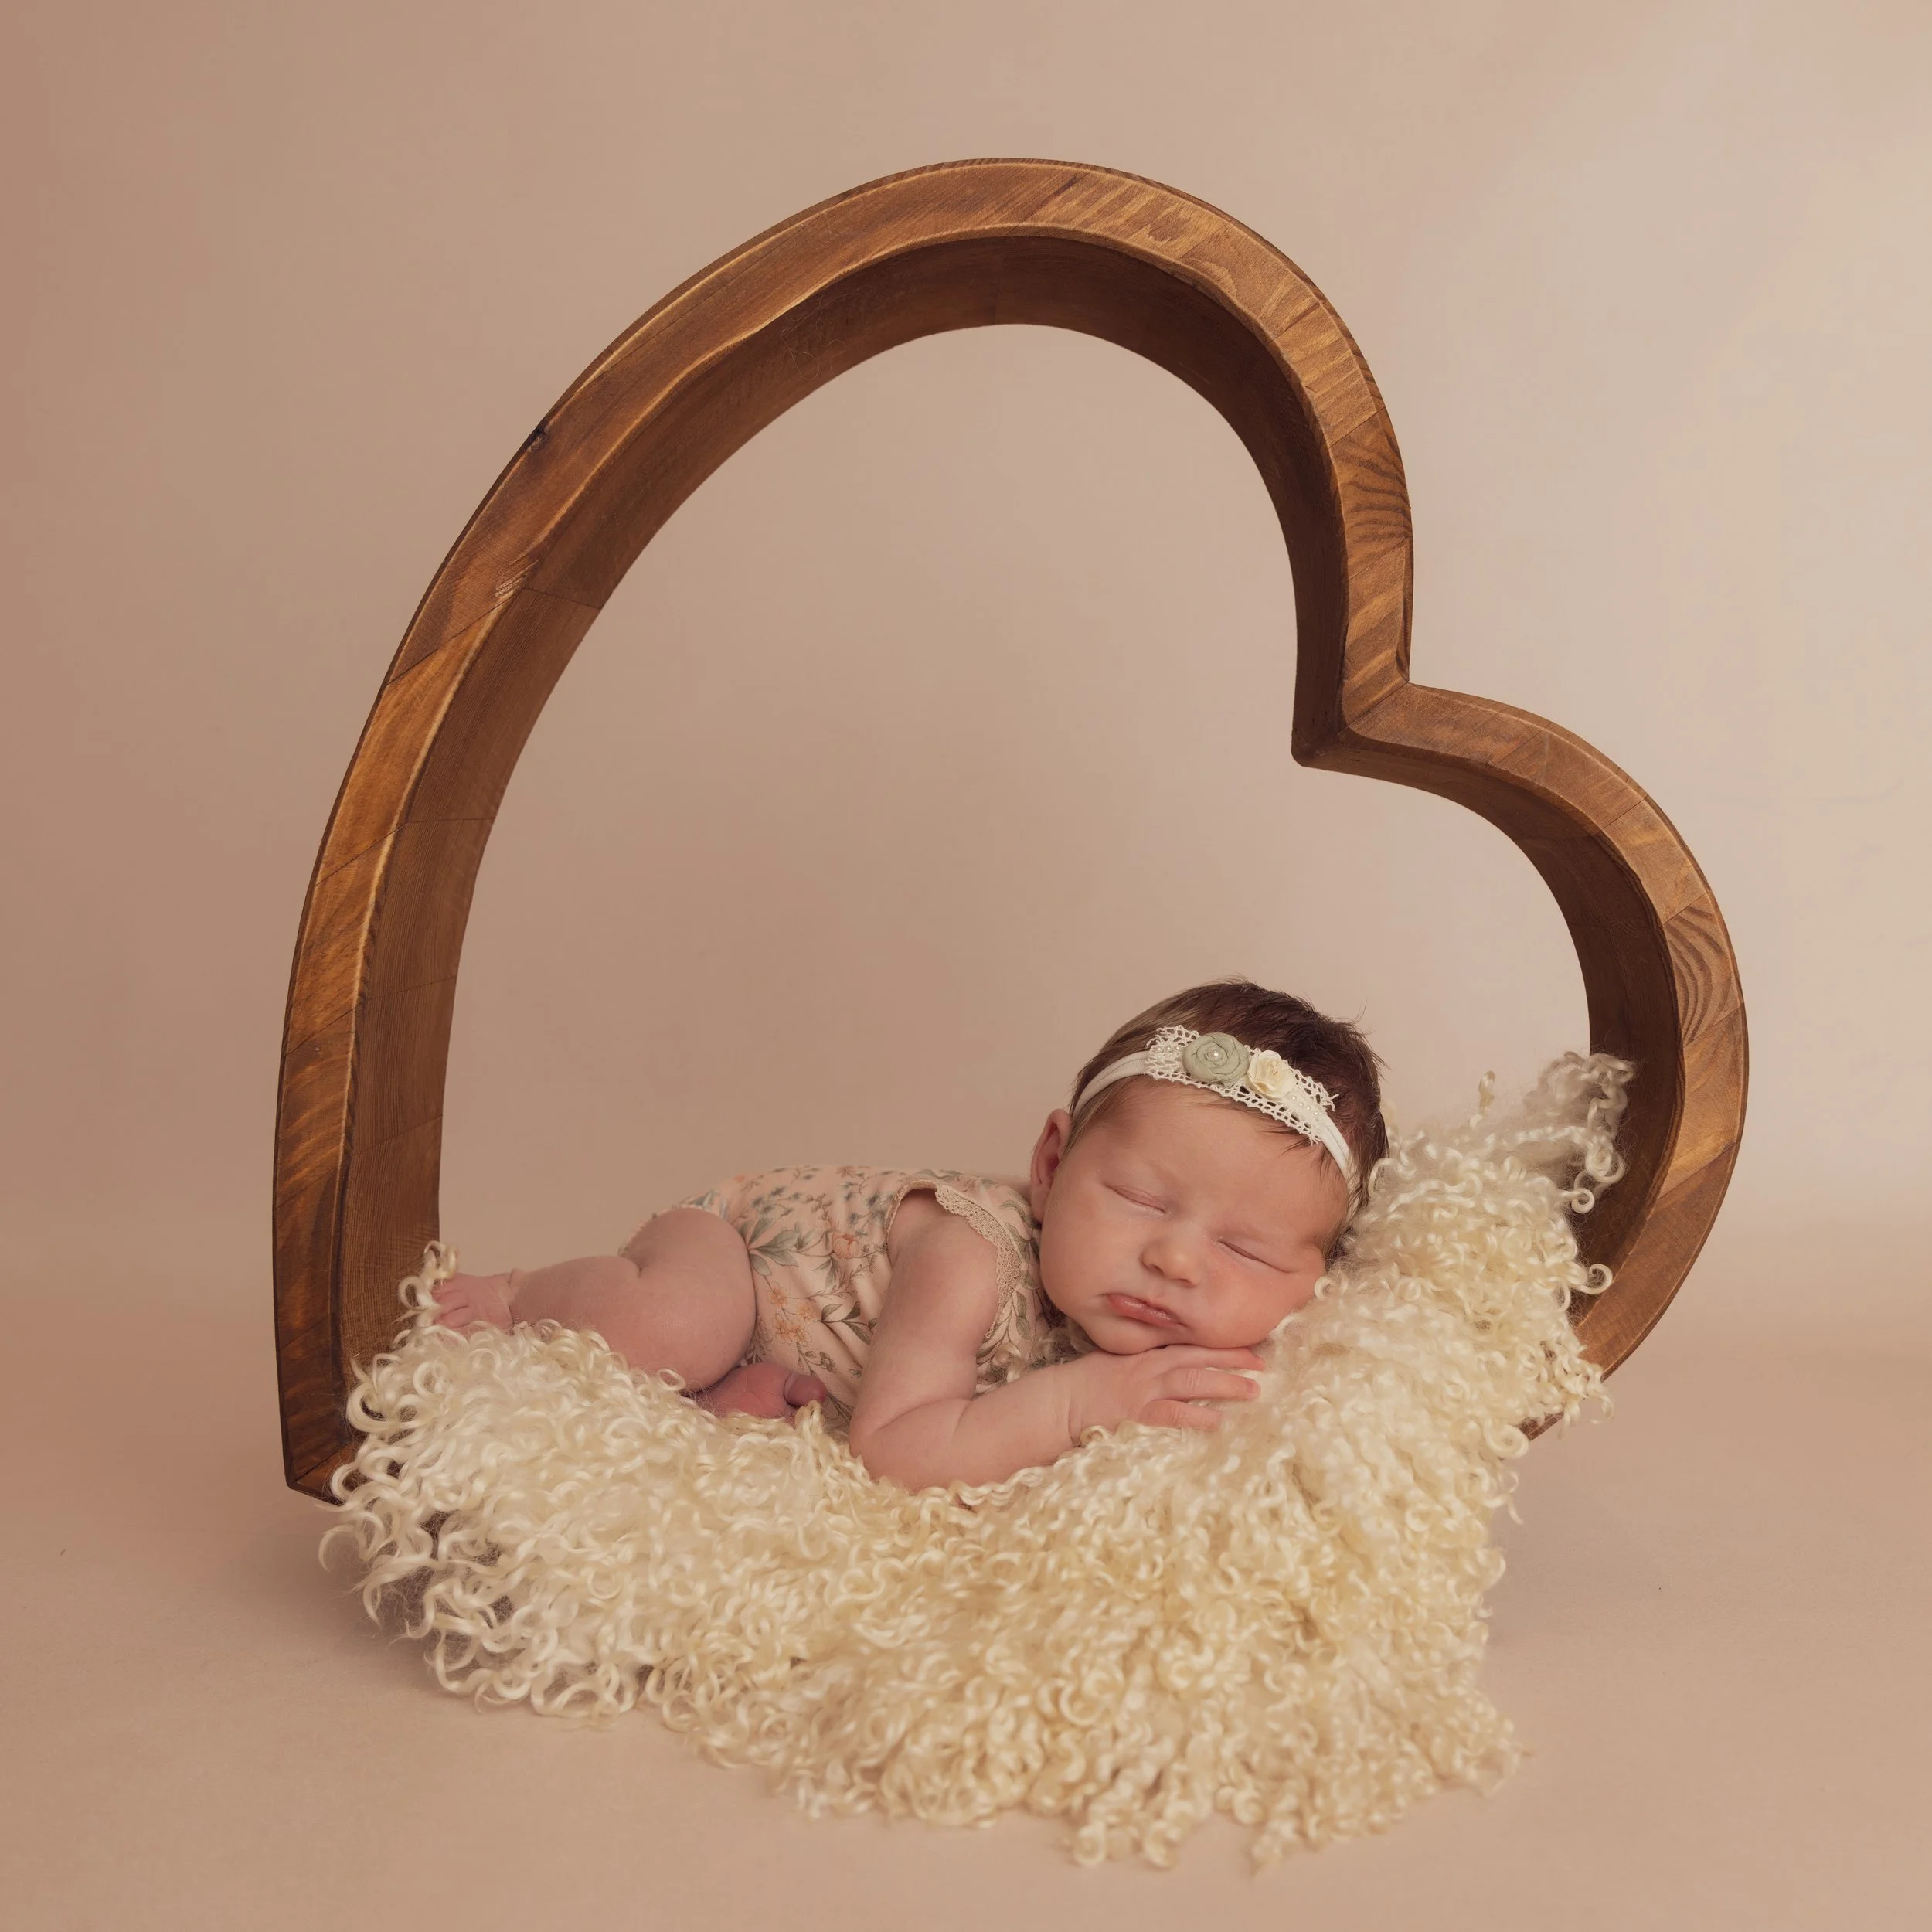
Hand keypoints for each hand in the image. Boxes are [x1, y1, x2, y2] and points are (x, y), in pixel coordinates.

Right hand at [1063, 1345, 1263, 1438]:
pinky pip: (1173, 1415)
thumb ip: (1145, 1360)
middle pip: (1198, 1359)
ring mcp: (1145, 1392)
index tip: (1250, 1348)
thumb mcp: (1117, 1363)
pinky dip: (1196, 1417)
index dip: (1221, 1346)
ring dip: (1225, 1385)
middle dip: (1233, 1360)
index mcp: (1146, 1355)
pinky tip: (1217, 1421)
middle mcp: (1150, 1369)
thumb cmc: (1086, 1384)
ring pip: (1193, 1382)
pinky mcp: (1138, 1417)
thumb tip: (1173, 1360)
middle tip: (1263, 1365)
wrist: (1059, 1403)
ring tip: (1253, 1390)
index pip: (1190, 1345)